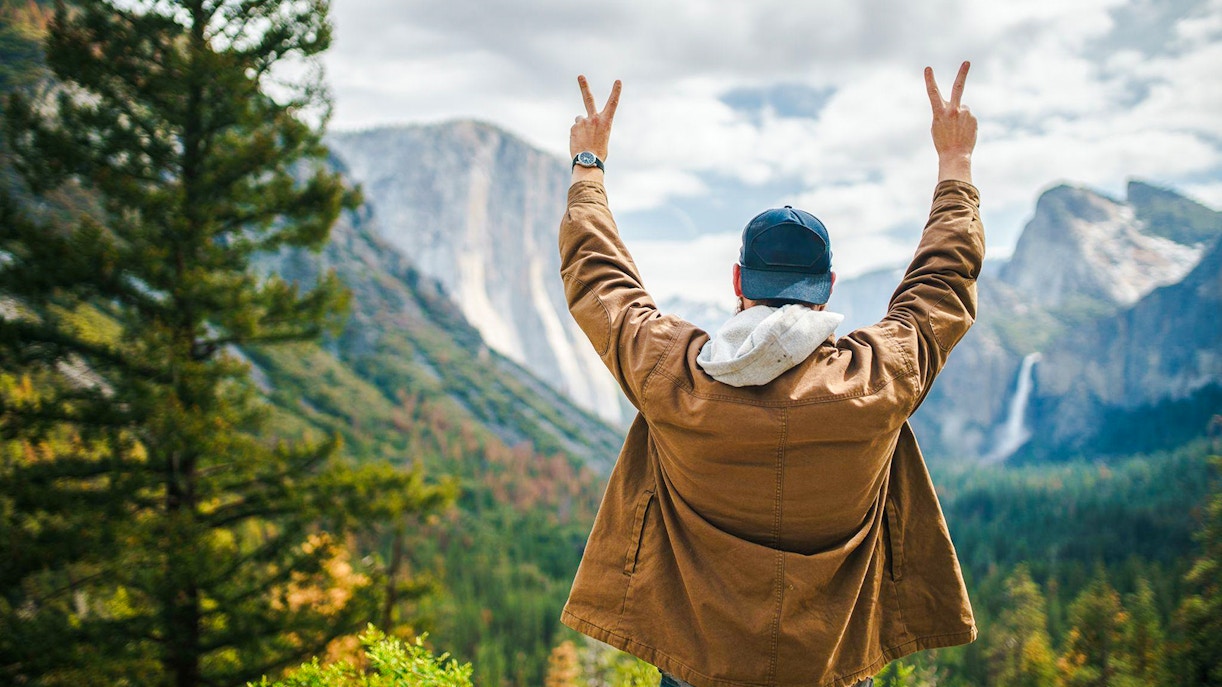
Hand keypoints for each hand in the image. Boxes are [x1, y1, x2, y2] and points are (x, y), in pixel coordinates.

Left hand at [570, 75, 620, 162]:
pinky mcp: (573, 127)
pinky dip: (576, 134)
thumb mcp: (603, 138)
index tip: (618, 81)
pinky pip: (575, 128)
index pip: (613, 103)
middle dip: (584, 86)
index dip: (616, 91)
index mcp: (606, 121)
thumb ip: (596, 127)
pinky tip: (579, 143)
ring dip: (581, 127)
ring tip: (584, 140)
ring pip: (580, 120)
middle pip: (588, 99)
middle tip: (580, 76)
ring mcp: (582, 121)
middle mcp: (594, 118)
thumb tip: (585, 125)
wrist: (588, 161)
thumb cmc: (599, 153)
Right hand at [925, 61, 976, 182]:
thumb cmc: (942, 142)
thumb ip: (945, 112)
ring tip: (957, 131)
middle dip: (962, 73)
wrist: (955, 155)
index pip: (933, 93)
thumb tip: (960, 106)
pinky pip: (968, 117)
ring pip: (962, 109)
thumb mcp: (936, 126)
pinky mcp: (973, 118)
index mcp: (939, 112)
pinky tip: (963, 133)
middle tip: (967, 62)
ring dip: (960, 118)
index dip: (929, 80)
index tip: (928, 68)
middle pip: (958, 87)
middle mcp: (953, 110)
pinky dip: (966, 124)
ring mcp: (965, 113)